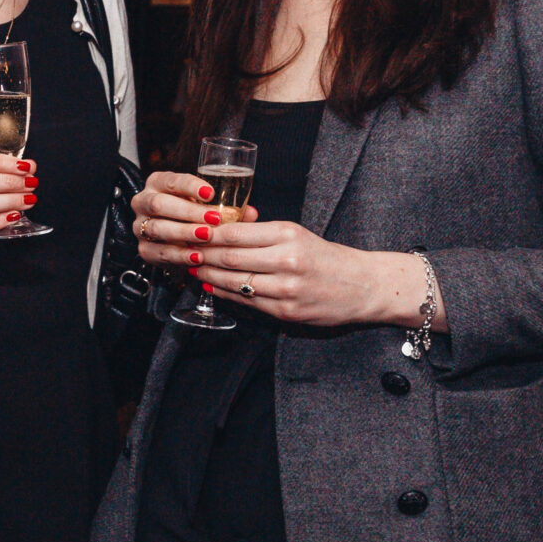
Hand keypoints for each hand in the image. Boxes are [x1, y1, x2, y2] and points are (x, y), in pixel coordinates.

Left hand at [132, 171, 411, 326]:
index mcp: (289, 235)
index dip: (207, 233)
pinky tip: (209, 286)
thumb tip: (222, 229)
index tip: (188, 229)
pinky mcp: (284, 312)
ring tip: (190, 267)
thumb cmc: (327, 258)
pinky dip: (223, 293)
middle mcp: (286, 261)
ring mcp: (285, 290)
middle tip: (179, 249)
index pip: (236, 233)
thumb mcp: (298, 235)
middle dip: (200, 254)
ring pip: (233, 282)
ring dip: (207, 275)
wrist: (363, 286)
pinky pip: (245, 302)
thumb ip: (262, 233)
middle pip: (229, 258)